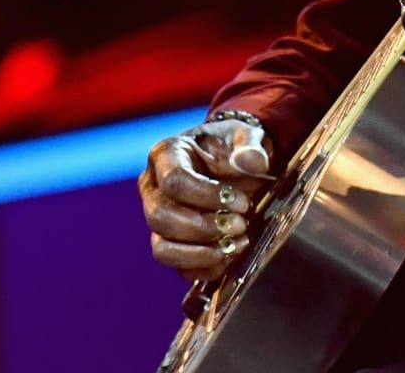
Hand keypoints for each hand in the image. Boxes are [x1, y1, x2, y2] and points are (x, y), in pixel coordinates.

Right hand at [138, 116, 271, 281]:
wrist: (237, 161)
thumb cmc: (234, 145)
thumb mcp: (246, 136)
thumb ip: (250, 146)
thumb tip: (250, 161)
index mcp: (166, 155)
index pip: (174, 181)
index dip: (207, 196)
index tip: (242, 202)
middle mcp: (154, 189)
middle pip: (161, 217)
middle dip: (203, 227)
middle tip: (241, 224)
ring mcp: (160, 219)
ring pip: (163, 249)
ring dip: (202, 253)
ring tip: (237, 243)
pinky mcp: (172, 244)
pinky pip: (178, 267)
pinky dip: (206, 268)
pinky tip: (232, 255)